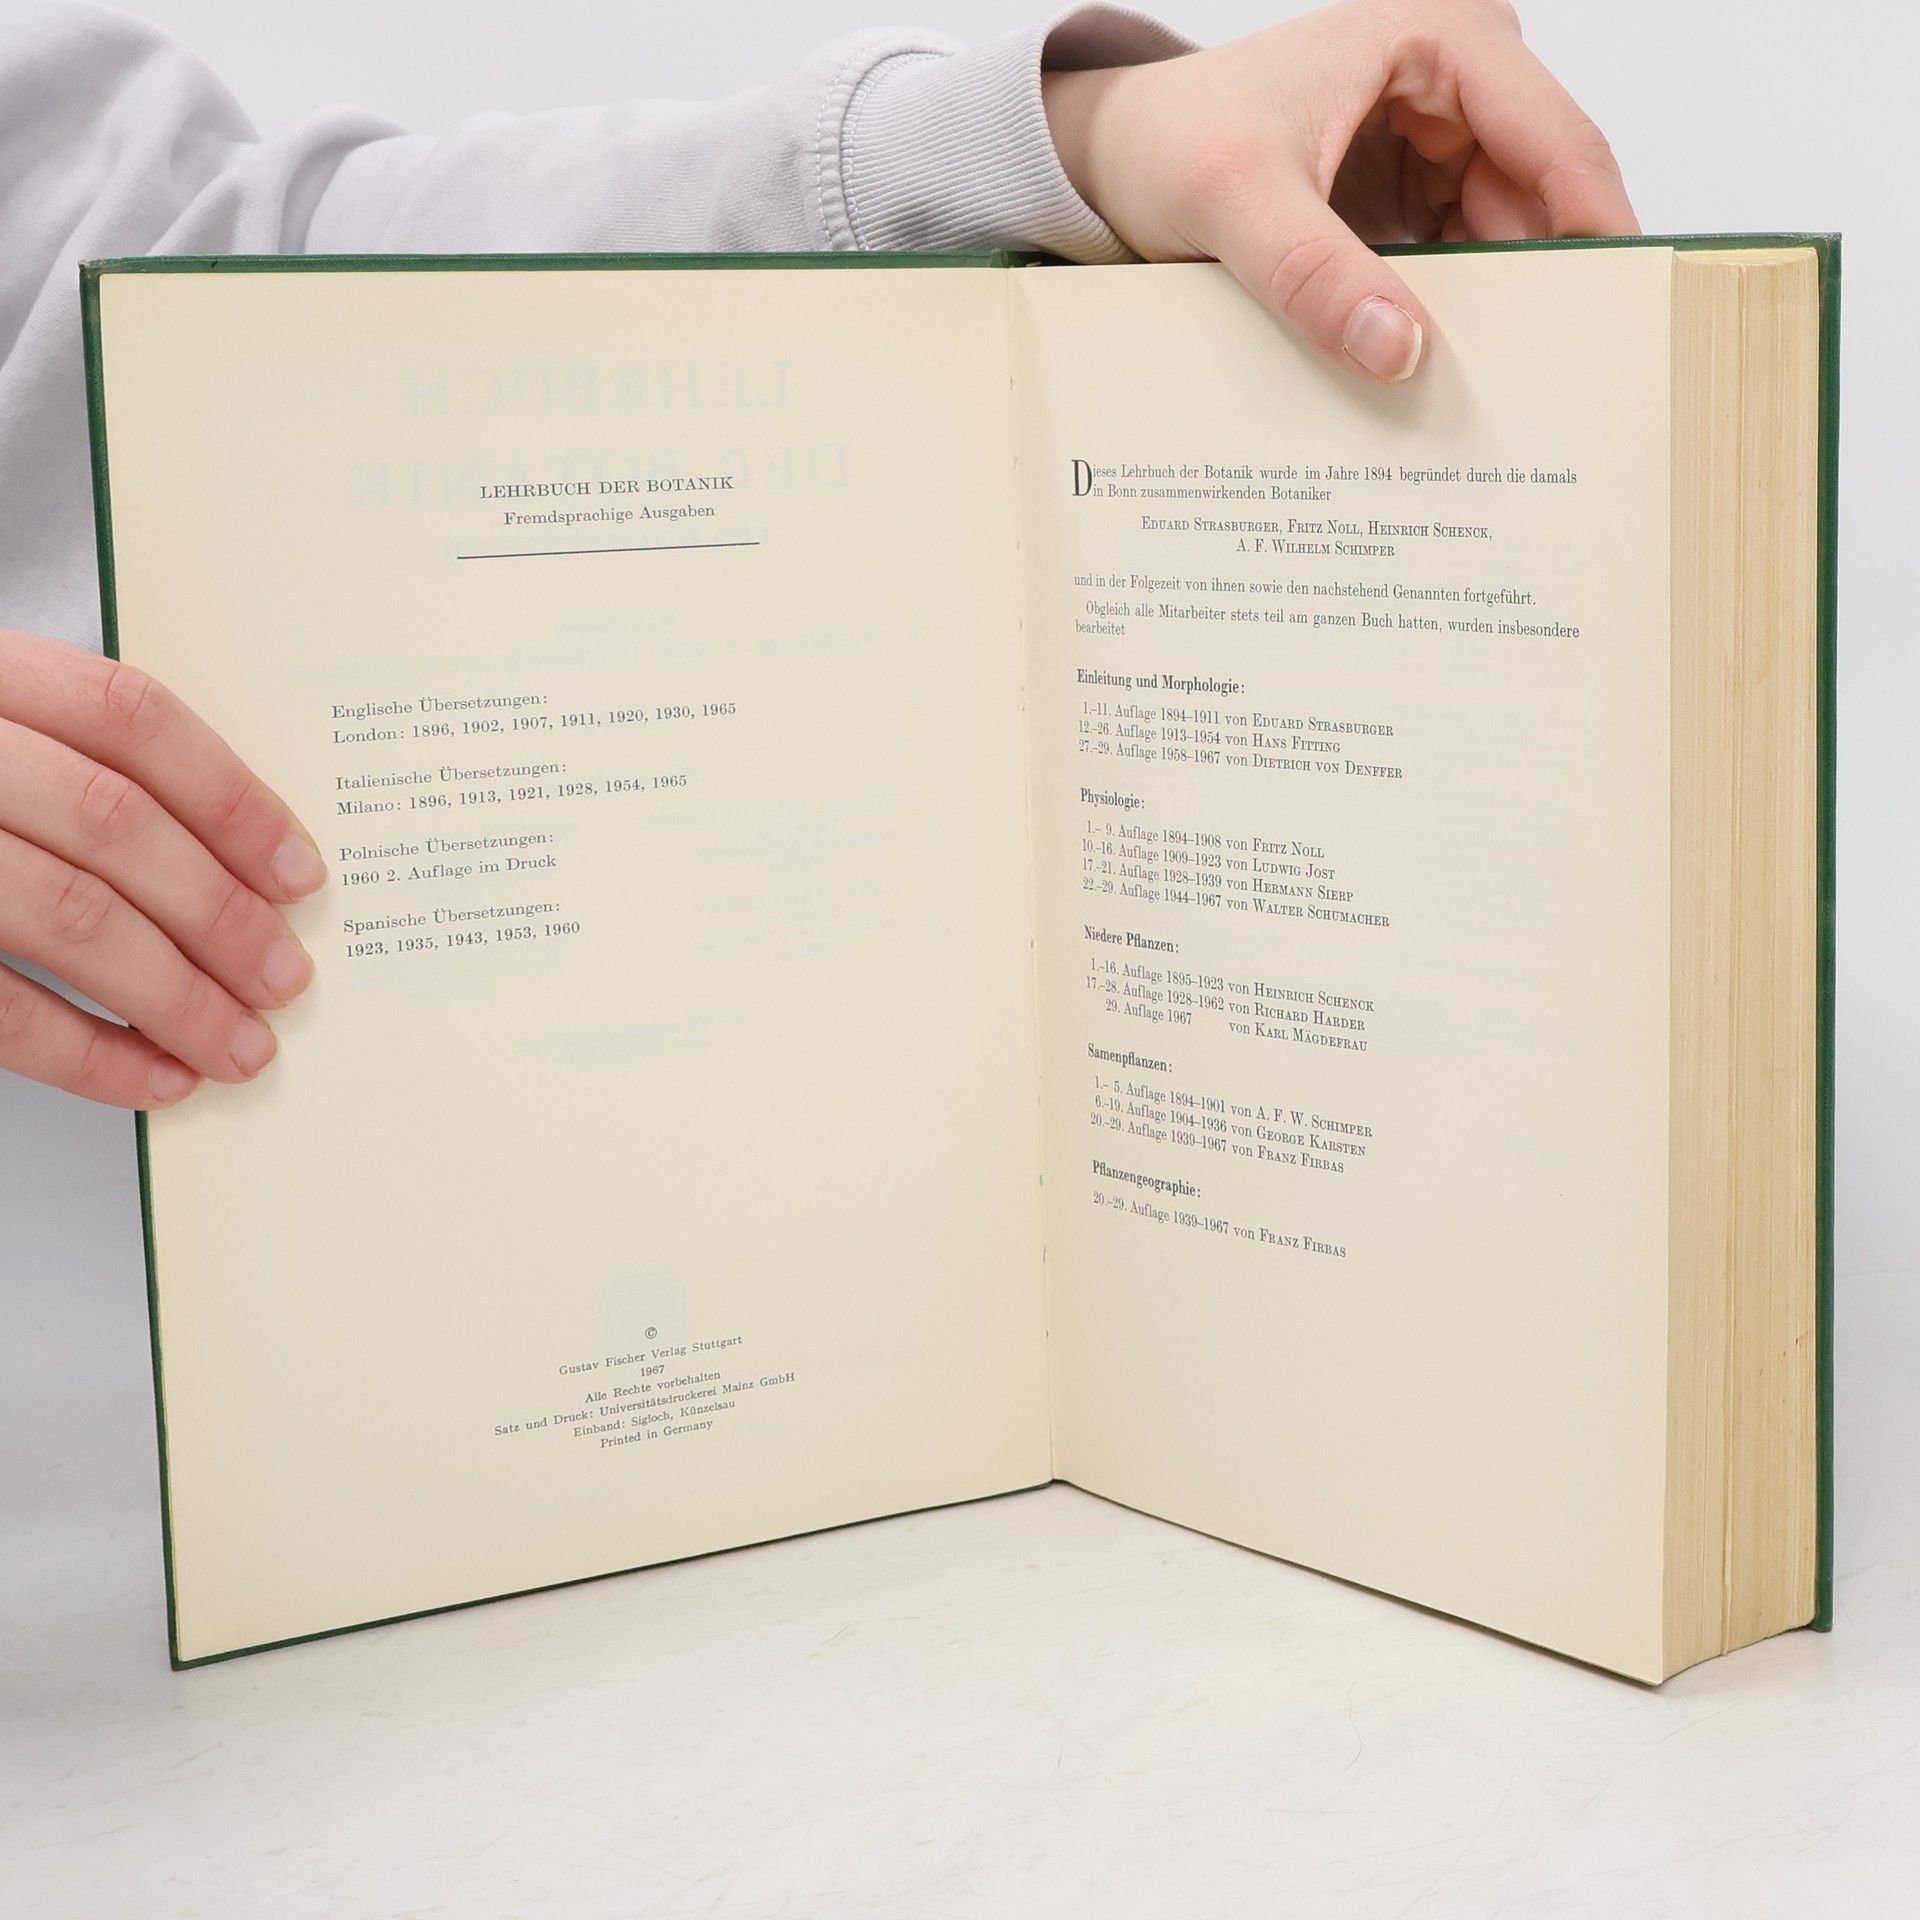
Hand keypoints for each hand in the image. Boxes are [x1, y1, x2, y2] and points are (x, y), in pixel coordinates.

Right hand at [0, 628, 324, 1109]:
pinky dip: (90, 1053)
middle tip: (287, 980)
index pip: (130, 717)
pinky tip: (156, 1082)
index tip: (302, 874)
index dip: (231, 798)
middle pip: (113, 824)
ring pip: (66, 915)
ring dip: (175, 995)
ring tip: (243, 1048)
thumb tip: (246, 868)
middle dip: (217, 914)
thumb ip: (78, 765)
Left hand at [1043, 0, 1636, 380]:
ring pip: (1506, 237)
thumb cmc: (1171, 142)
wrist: (1119, 156)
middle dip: (1548, 286)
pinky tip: (1452, 375)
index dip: (1596, 234)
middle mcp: (1459, 76)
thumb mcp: (1237, 202)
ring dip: (1502, 311)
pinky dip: (1457, 313)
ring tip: (1510, 397)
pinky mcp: (1413, 192)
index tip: (1616, 323)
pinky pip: (1460, 260)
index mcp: (1442, 37)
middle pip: (1541, 197)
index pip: (1557, 144)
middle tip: (1561, 389)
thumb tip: (1401, 351)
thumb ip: (1315, 274)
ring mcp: (1441, 136)